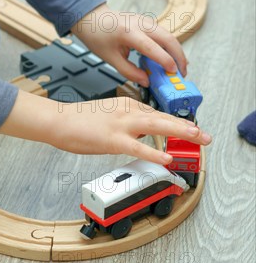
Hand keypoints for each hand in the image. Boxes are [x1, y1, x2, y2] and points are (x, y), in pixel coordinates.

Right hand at [0, 92, 211, 164]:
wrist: (57, 120)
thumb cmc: (76, 120)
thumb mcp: (105, 115)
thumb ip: (123, 122)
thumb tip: (136, 134)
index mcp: (125, 104)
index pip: (156, 113)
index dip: (174, 124)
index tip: (188, 130)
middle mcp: (127, 111)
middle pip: (163, 117)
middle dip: (187, 126)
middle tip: (205, 135)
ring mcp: (120, 125)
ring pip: (157, 126)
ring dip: (180, 132)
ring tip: (198, 139)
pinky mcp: (112, 140)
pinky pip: (138, 147)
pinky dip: (154, 152)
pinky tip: (166, 157)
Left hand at [71, 4, 187, 86]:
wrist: (92, 19)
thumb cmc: (98, 37)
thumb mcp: (110, 58)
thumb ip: (128, 71)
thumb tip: (146, 81)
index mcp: (127, 32)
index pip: (151, 46)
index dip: (164, 60)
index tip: (173, 72)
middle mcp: (140, 23)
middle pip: (168, 38)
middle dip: (179, 56)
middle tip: (182, 73)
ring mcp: (145, 20)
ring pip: (169, 35)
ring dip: (177, 52)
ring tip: (178, 68)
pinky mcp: (148, 22)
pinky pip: (164, 34)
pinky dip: (170, 46)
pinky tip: (171, 58)